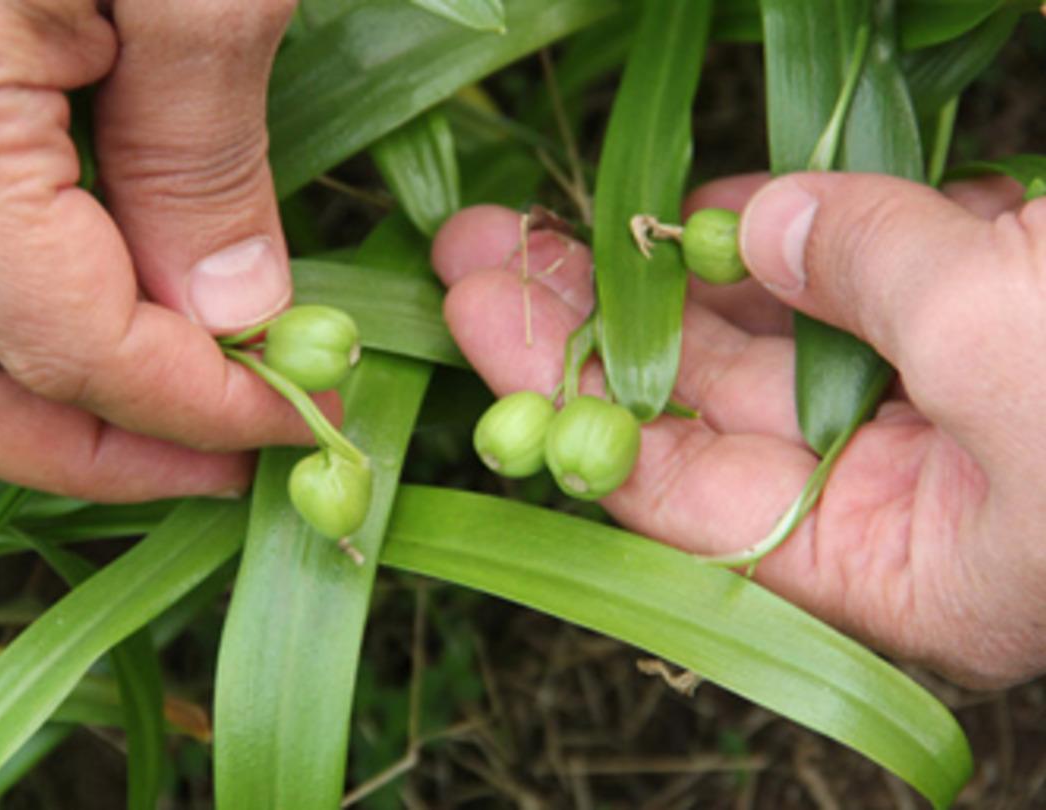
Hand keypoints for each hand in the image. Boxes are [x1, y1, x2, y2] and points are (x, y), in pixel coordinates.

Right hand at [0, 0, 337, 500]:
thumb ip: (196, 156)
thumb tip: (238, 315)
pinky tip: (158, 306)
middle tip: (238, 460)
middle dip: (109, 445)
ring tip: (209, 400)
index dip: (196, 404)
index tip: (305, 421)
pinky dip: (70, 307)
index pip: (69, 340)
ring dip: (86, 388)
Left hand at [431, 171, 1045, 688]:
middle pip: (704, 412)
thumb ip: (870, 281)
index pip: (681, 496)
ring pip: (770, 343)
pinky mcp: (976, 326)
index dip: (572, 400)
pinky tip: (718, 205)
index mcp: (903, 574)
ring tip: (569, 223)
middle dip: (592, 327)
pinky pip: (853, 286)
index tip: (483, 318)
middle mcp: (904, 503)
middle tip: (488, 257)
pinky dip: (791, 237)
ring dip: (673, 275)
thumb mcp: (1012, 346)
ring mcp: (935, 410)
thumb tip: (763, 228)